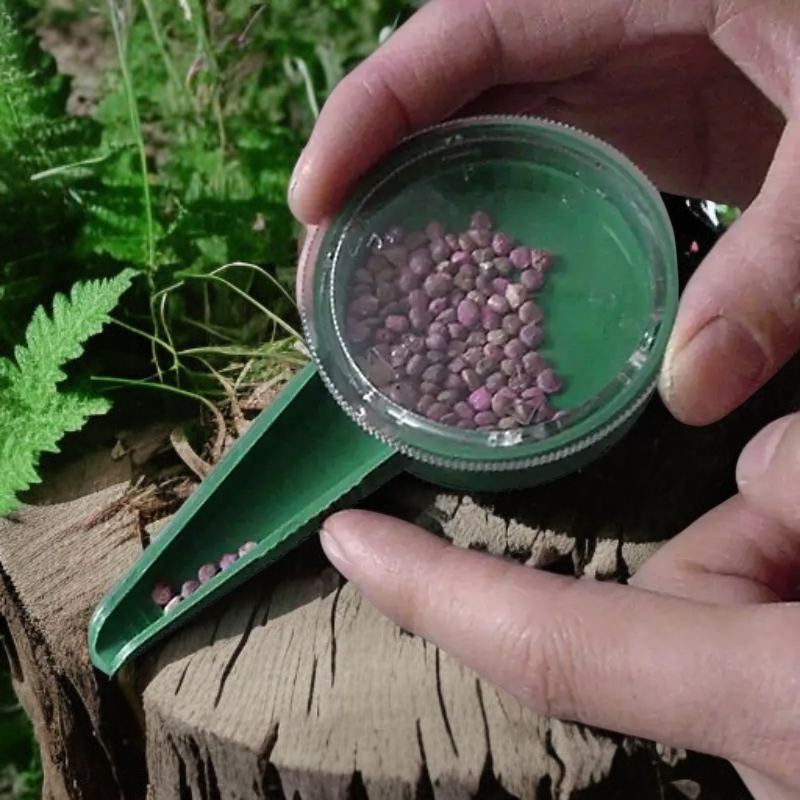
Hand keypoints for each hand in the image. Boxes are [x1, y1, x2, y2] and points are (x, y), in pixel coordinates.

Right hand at [288, 0, 799, 426]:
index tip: (311, 200)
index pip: (459, 37)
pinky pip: (541, 175)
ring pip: (484, 144)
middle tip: (329, 287)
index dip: (370, 114)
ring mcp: (617, 84)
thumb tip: (692, 391)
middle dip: (374, 188)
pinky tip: (474, 298)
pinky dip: (496, 236)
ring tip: (376, 305)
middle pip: (447, 103)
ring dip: (423, 220)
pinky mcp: (641, 129)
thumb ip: (775, 259)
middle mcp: (597, 31)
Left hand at [319, 412, 799, 799]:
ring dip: (766, 568)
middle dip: (730, 540)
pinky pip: (747, 658)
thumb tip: (745, 457)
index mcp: (780, 707)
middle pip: (665, 600)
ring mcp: (777, 769)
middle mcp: (763, 765)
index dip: (432, 593)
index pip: (553, 645)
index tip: (344, 543)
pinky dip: (773, 615)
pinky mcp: (786, 751)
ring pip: (714, 620)